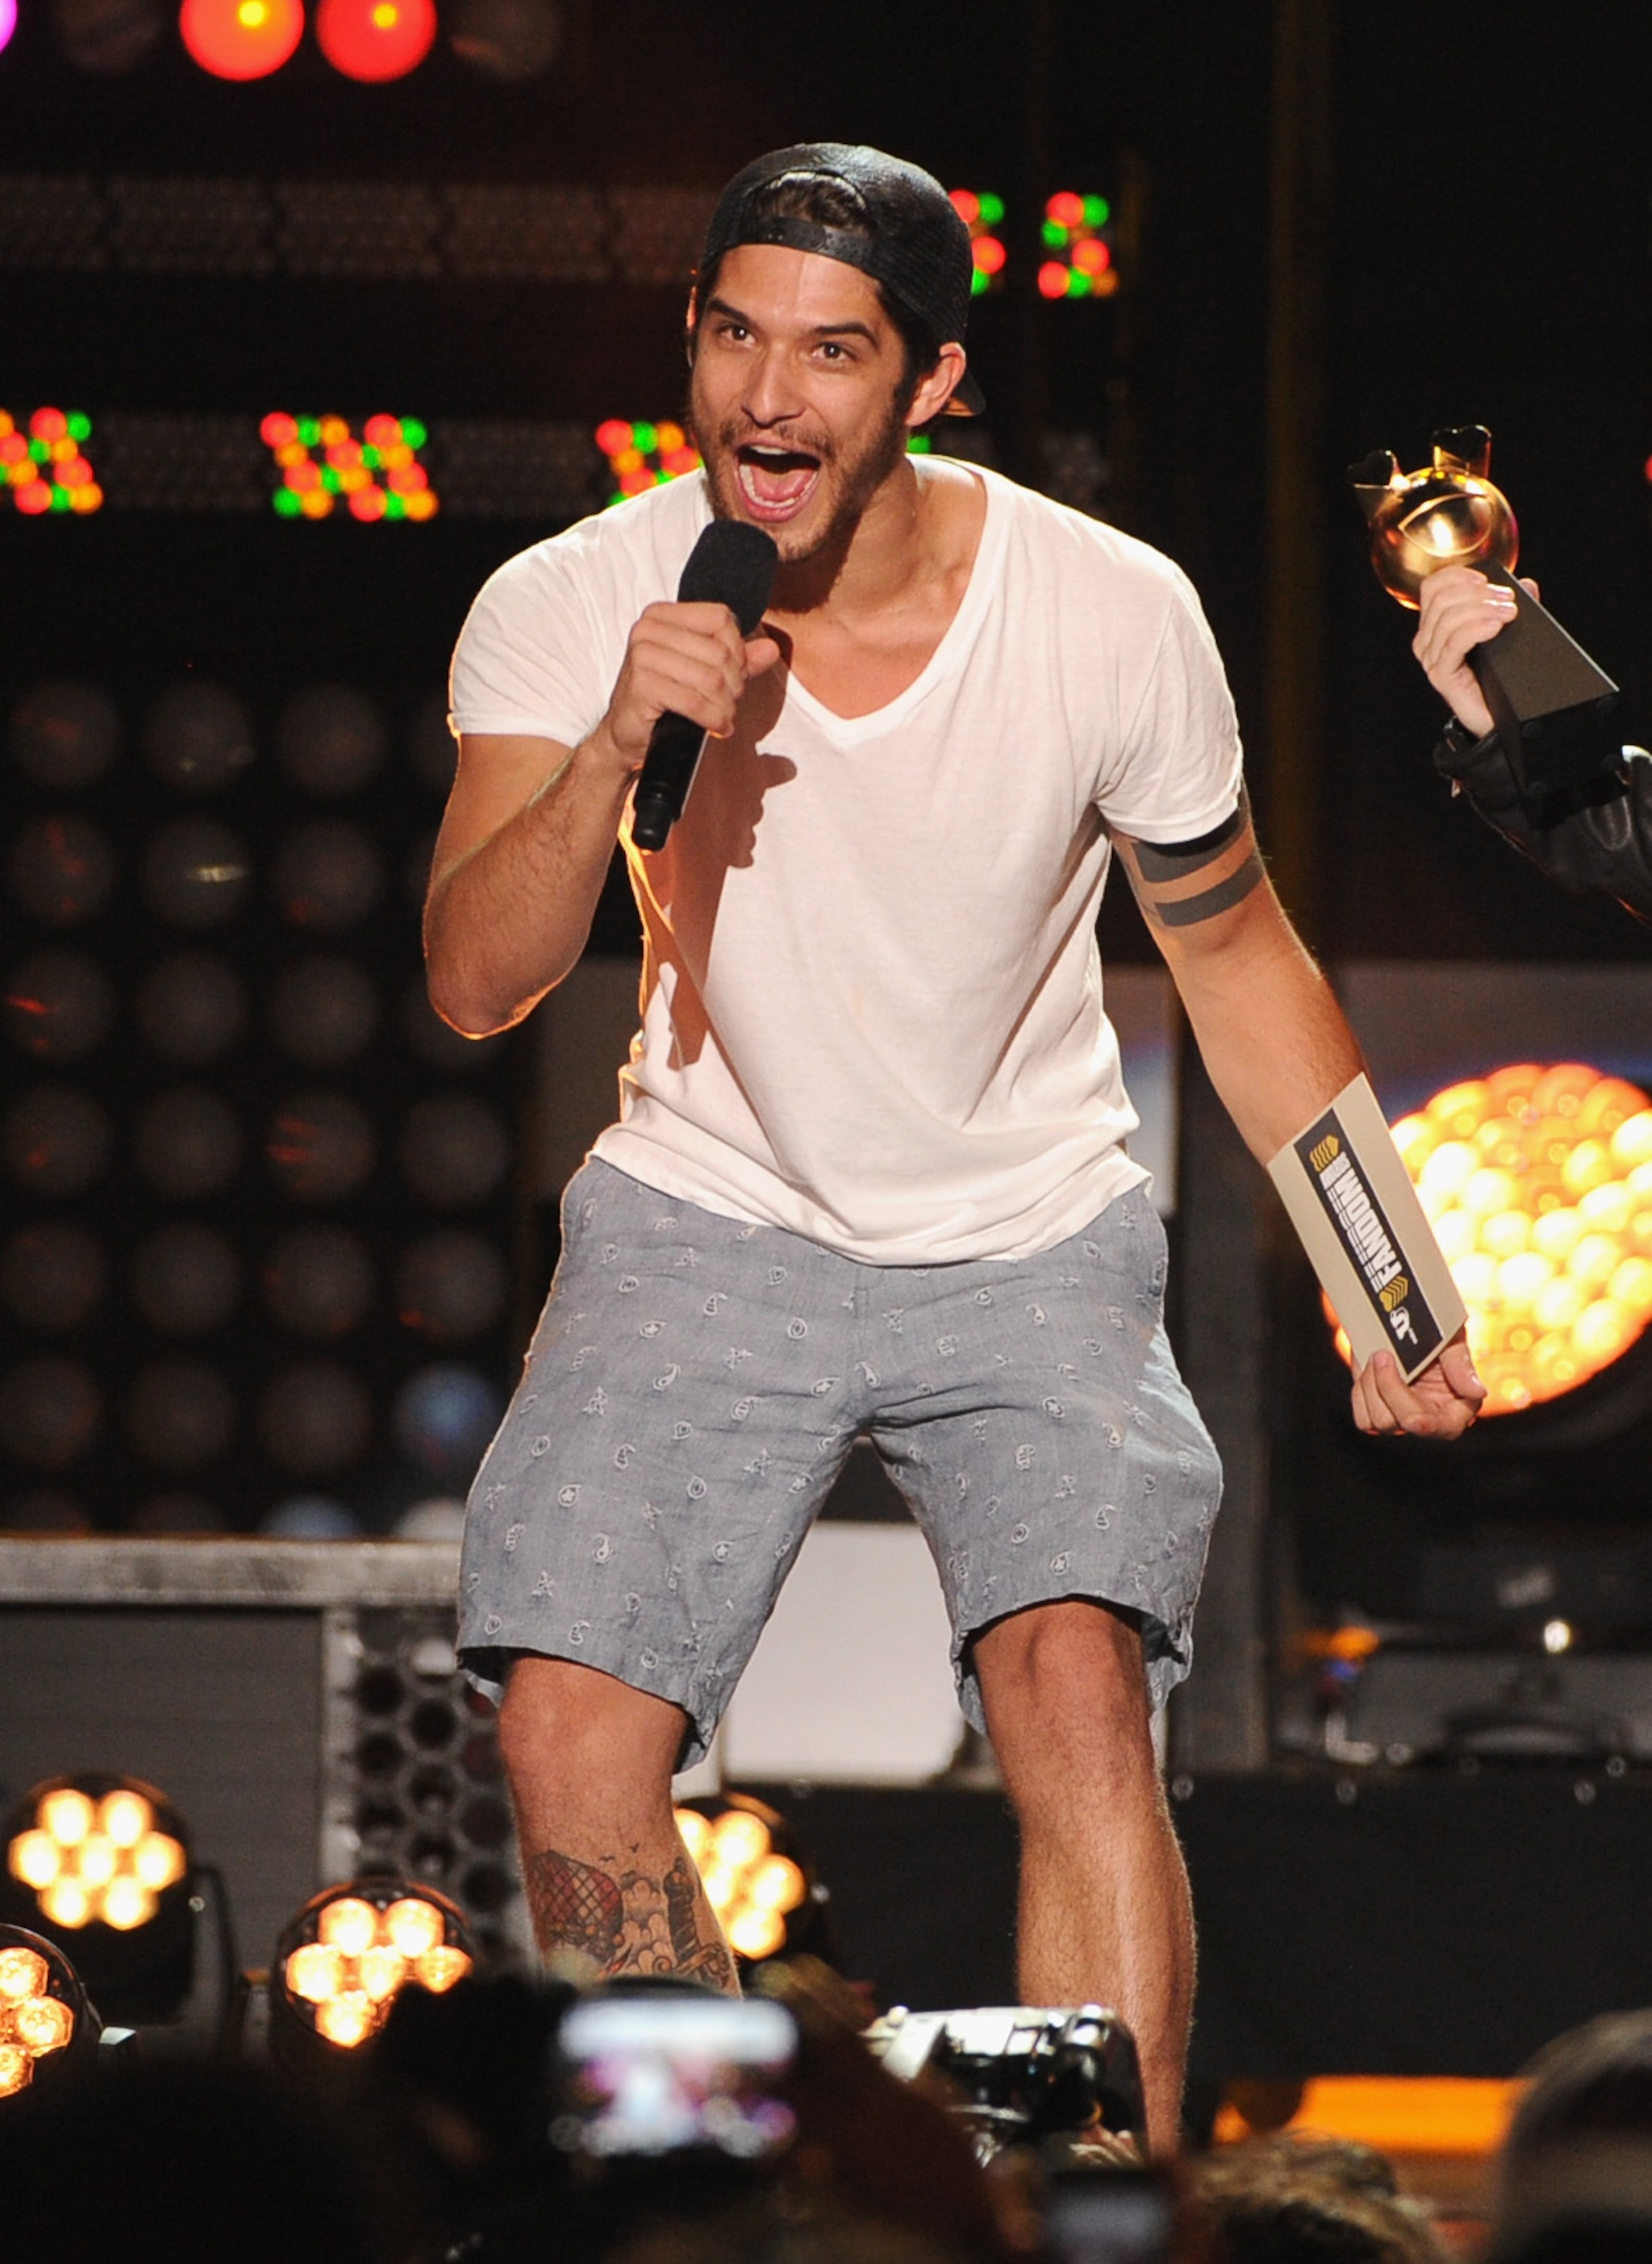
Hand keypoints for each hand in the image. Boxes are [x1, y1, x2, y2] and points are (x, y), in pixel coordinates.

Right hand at [596, 601, 781, 771]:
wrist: (627, 734)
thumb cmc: (664, 699)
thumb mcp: (704, 673)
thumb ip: (738, 659)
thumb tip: (771, 648)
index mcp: (662, 615)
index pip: (721, 618)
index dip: (738, 650)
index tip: (734, 674)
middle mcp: (648, 628)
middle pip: (720, 651)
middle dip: (734, 684)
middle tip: (728, 703)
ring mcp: (642, 655)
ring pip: (711, 678)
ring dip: (724, 705)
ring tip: (722, 717)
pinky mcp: (642, 685)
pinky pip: (694, 701)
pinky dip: (712, 718)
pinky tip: (715, 728)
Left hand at [1351, 1326, 1486, 1439]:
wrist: (1406, 1324)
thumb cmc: (1437, 1334)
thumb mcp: (1451, 1342)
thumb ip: (1461, 1366)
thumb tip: (1478, 1391)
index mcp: (1456, 1410)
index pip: (1442, 1429)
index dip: (1423, 1423)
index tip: (1409, 1408)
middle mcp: (1430, 1419)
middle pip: (1399, 1422)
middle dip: (1386, 1387)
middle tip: (1382, 1354)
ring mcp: (1402, 1418)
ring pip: (1376, 1422)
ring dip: (1370, 1386)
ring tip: (1377, 1356)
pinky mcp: (1380, 1413)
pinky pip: (1363, 1418)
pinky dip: (1361, 1392)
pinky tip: (1368, 1370)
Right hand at [1412, 565, 1537, 738]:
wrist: (1501, 717)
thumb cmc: (1500, 675)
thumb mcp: (1508, 632)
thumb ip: (1512, 606)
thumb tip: (1527, 584)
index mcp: (1437, 624)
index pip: (1433, 587)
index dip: (1458, 575)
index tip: (1487, 580)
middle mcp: (1428, 640)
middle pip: (1442, 598)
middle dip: (1479, 593)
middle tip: (1509, 600)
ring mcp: (1432, 658)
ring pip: (1448, 618)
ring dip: (1483, 609)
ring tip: (1510, 614)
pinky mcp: (1441, 676)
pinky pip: (1453, 643)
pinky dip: (1475, 629)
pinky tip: (1495, 627)